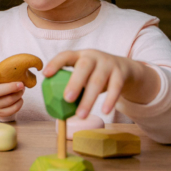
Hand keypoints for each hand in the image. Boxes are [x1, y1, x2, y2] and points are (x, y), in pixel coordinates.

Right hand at [0, 69, 24, 117]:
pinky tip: (20, 97)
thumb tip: (18, 67)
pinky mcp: (0, 113)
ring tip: (22, 89)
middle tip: (21, 84)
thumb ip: (2, 73)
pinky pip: (13, 109)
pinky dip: (20, 102)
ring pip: (7, 100)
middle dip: (10, 87)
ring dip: (18, 94)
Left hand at [44, 50, 160, 117]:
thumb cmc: (95, 74)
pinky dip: (110, 100)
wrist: (124, 69)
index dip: (55, 63)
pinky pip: (116, 87)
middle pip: (83, 66)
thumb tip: (54, 105)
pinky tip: (104, 111)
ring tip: (81, 114)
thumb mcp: (83, 74)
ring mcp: (108, 63)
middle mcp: (93, 56)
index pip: (65, 55)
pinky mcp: (120, 73)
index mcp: (79, 55)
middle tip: (67, 99)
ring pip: (98, 80)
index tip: (45, 74)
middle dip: (75, 82)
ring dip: (89, 98)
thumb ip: (71, 83)